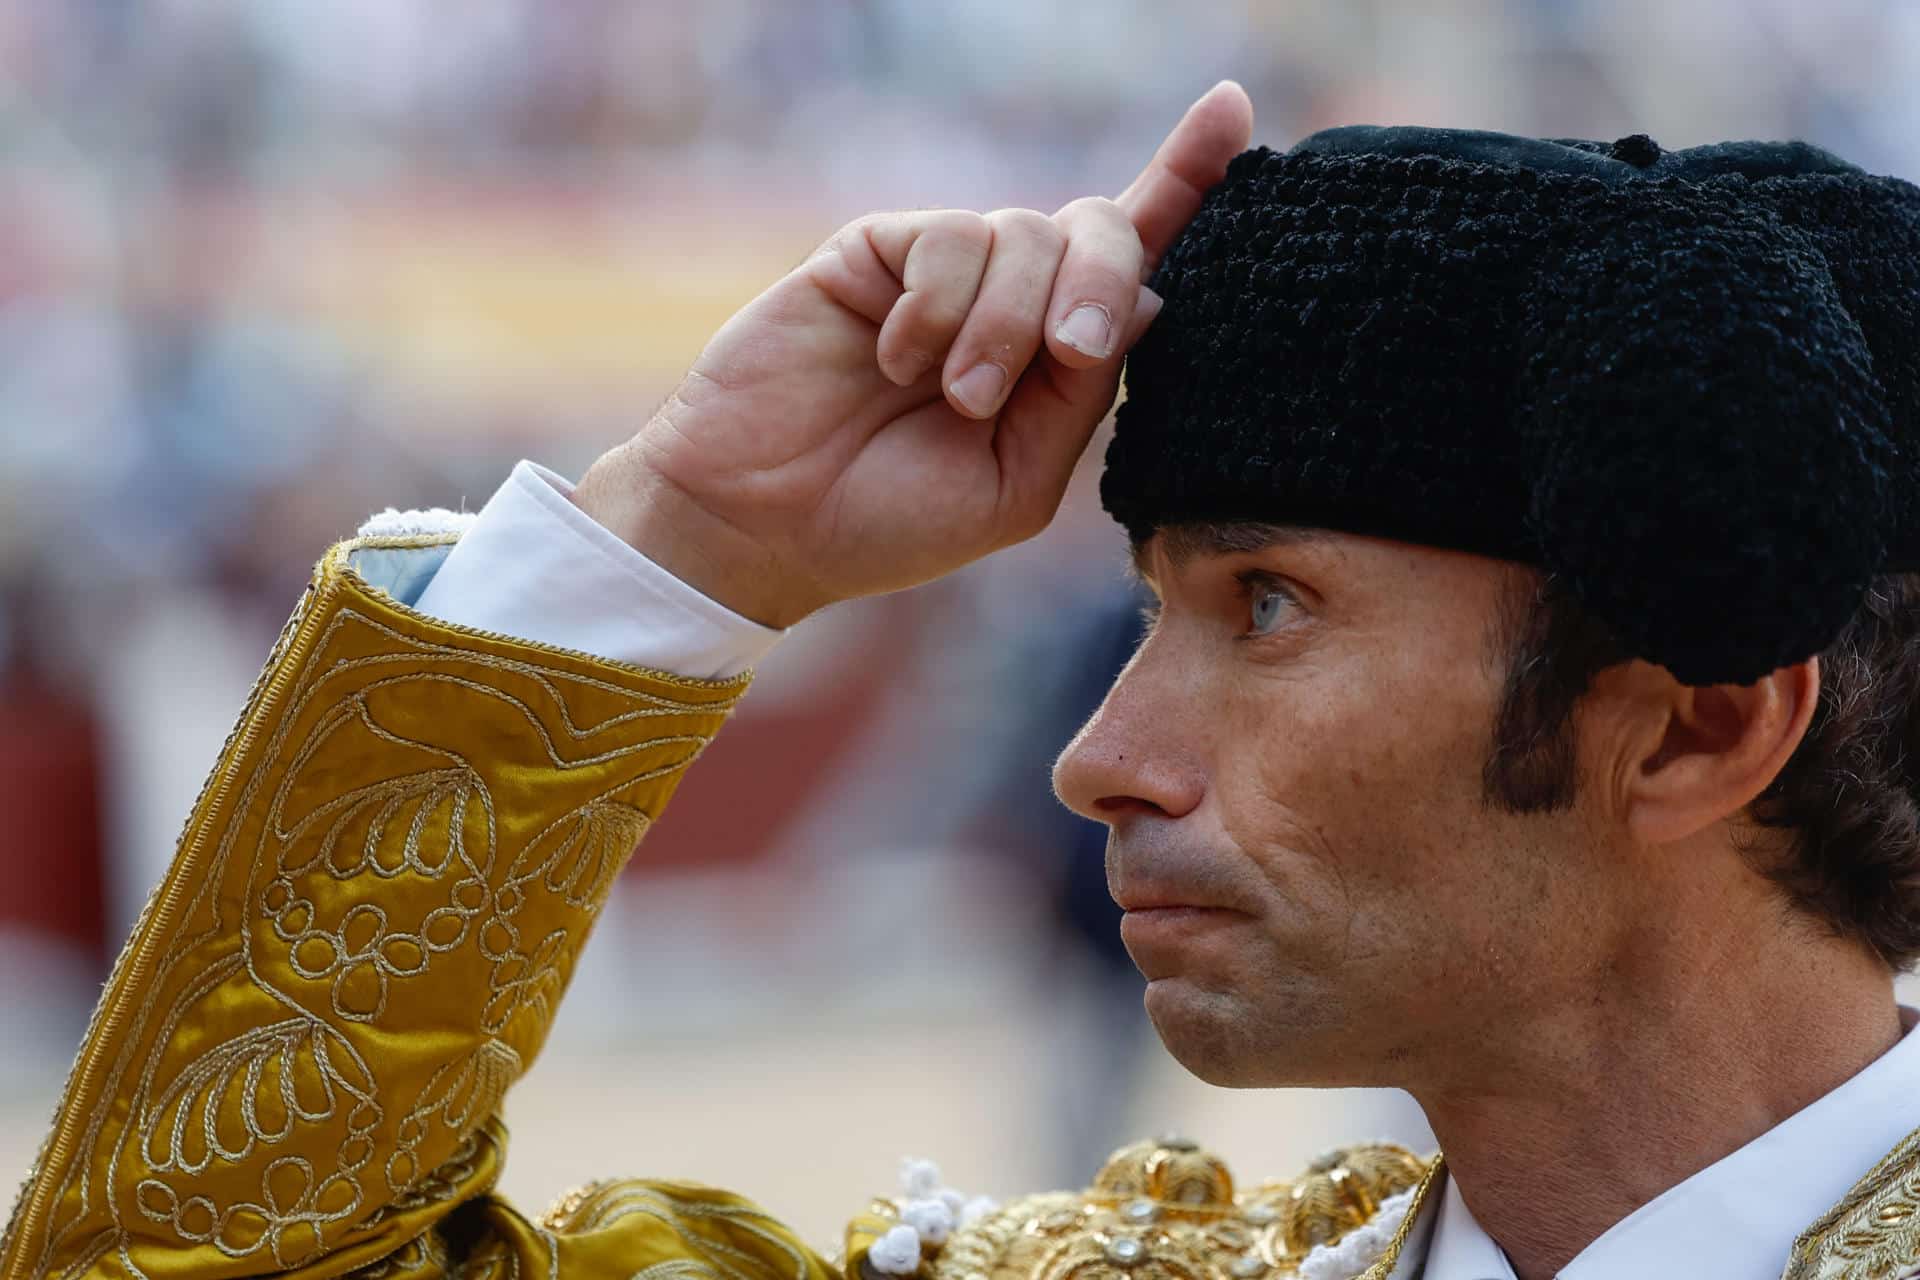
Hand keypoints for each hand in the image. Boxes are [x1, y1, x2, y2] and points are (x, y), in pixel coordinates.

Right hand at [573, 82, 1254, 627]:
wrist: (766, 523)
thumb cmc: (890, 519)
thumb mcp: (1017, 482)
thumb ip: (1083, 395)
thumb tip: (1152, 293)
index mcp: (1054, 357)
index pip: (1136, 255)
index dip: (1187, 178)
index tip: (1234, 108)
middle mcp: (1009, 300)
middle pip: (1100, 228)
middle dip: (1102, 284)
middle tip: (1067, 355)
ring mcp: (944, 272)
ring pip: (1027, 232)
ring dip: (1003, 326)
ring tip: (952, 396)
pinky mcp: (879, 250)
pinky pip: (951, 238)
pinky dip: (937, 309)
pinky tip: (894, 359)